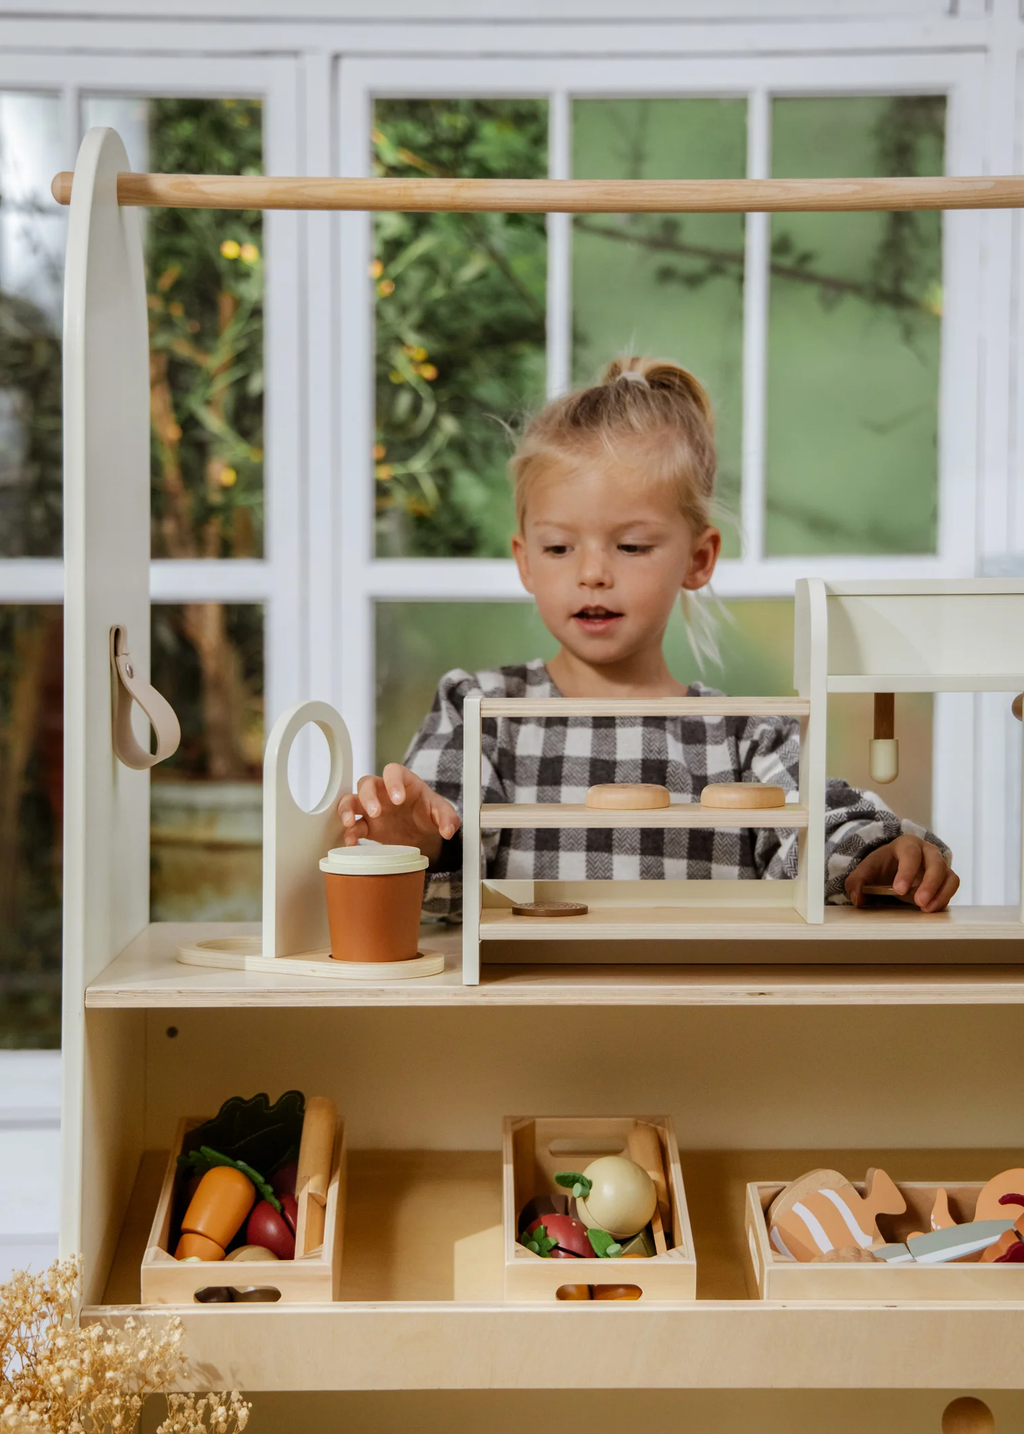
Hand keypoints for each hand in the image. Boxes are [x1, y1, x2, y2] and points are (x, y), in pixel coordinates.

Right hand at [337, 763, 459, 865]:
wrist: (423, 834)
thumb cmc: (428, 814)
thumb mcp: (443, 813)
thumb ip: (448, 818)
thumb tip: (448, 830)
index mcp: (403, 782)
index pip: (393, 771)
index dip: (393, 782)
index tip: (398, 799)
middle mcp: (383, 792)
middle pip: (366, 783)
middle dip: (368, 796)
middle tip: (376, 812)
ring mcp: (372, 808)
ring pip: (351, 800)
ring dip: (346, 810)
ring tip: (349, 823)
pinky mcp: (367, 826)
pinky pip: (352, 826)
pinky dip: (348, 833)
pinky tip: (351, 843)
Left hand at [845, 834, 958, 912]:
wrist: (893, 867)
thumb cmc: (881, 867)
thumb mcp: (865, 872)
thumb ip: (856, 883)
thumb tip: (858, 898)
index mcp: (906, 844)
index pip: (910, 853)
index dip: (907, 871)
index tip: (899, 890)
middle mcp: (927, 851)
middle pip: (936, 862)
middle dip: (929, 883)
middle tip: (919, 902)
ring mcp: (939, 865)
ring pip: (949, 876)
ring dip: (940, 893)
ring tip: (926, 909)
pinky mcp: (946, 879)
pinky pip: (952, 887)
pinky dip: (945, 898)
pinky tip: (931, 909)